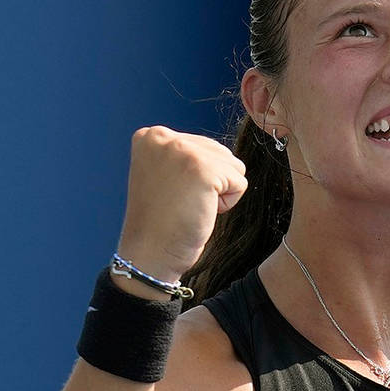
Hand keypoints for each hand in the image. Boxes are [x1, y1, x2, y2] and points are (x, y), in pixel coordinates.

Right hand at [117, 126, 248, 279]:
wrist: (149, 254)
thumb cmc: (161, 222)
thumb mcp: (165, 174)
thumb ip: (185, 156)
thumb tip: (222, 154)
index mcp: (151, 136)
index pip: (203, 146)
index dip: (196, 177)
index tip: (171, 194)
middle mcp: (163, 136)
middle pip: (221, 153)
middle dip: (210, 183)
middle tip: (180, 203)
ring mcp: (183, 151)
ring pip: (233, 166)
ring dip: (219, 192)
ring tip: (189, 206)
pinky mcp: (204, 169)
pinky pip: (240, 183)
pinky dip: (226, 204)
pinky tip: (198, 212)